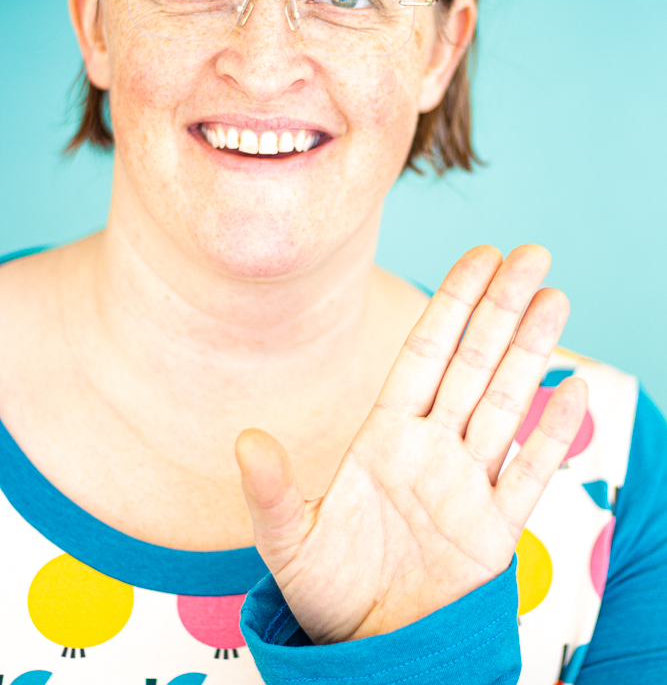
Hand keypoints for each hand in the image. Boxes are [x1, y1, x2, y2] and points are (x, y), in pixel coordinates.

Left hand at [236, 245, 587, 644]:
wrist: (369, 645)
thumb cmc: (327, 587)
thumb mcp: (290, 540)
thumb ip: (273, 491)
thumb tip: (245, 441)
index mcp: (385, 435)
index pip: (425, 353)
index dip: (452, 304)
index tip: (480, 258)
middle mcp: (431, 447)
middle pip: (473, 363)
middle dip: (501, 307)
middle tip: (532, 253)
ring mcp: (467, 483)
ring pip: (506, 402)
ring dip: (530, 351)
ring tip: (556, 297)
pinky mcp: (494, 530)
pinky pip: (529, 473)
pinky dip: (552, 434)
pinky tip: (573, 390)